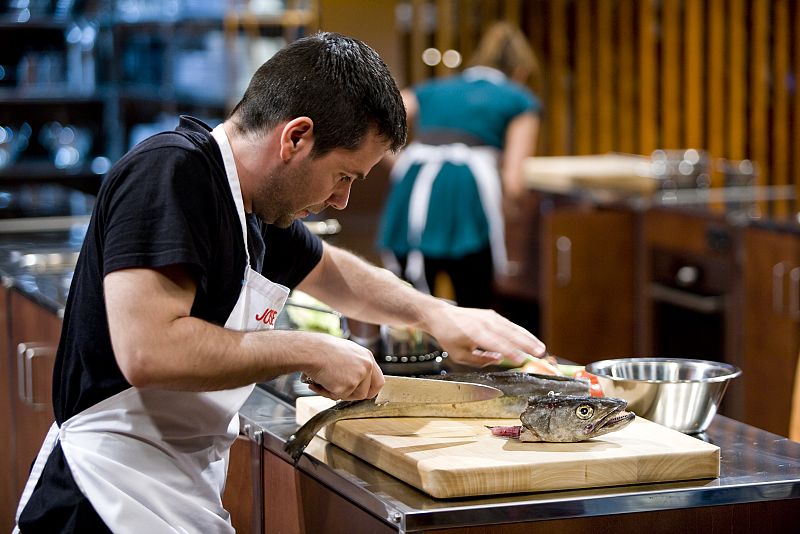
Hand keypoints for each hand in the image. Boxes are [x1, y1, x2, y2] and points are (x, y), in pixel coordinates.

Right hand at [300, 335, 384, 400]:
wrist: (311, 350)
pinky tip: (318, 382)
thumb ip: (355, 365)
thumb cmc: (322, 349)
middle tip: (338, 392)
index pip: (378, 380)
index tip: (363, 394)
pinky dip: (326, 392)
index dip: (371, 390)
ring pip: (352, 397)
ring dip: (338, 393)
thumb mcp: (345, 352)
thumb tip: (354, 380)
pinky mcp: (347, 386)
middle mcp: (366, 366)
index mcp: (367, 357)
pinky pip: (337, 397)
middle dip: (352, 396)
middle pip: (366, 392)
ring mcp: (358, 377)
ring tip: (324, 382)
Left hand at [423, 304, 546, 368]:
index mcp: (474, 332)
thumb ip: (479, 359)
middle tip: (539, 354)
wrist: (442, 316)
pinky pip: (510, 325)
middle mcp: (484, 322)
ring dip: (528, 338)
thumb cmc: (449, 336)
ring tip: (540, 348)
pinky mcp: (493, 315)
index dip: (509, 352)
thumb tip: (498, 360)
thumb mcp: (459, 354)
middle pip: (509, 334)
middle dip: (525, 344)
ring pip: (513, 328)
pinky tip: (531, 339)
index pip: (495, 343)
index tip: (521, 360)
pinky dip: (522, 332)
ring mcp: (490, 317)